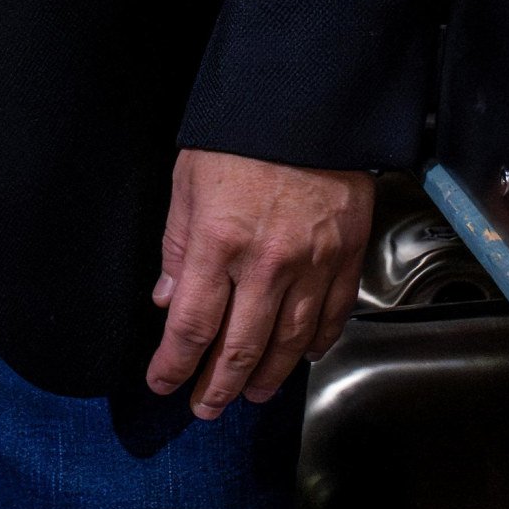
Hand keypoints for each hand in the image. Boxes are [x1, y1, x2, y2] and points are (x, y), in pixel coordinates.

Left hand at [144, 149, 371, 417]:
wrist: (309, 101)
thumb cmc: (242, 131)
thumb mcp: (189, 180)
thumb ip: (178, 244)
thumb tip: (166, 296)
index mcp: (219, 241)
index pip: (191, 324)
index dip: (174, 363)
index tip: (162, 381)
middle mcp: (267, 262)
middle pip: (239, 347)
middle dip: (217, 386)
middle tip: (204, 407)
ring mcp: (312, 264)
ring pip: (288, 342)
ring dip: (265, 376)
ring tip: (249, 394)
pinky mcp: (346, 256)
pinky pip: (332, 316)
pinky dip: (316, 344)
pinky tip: (301, 356)